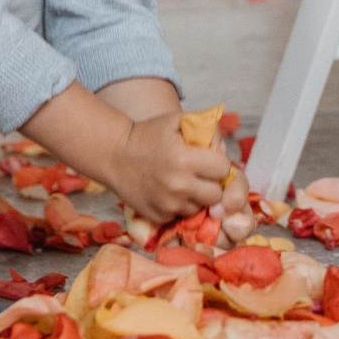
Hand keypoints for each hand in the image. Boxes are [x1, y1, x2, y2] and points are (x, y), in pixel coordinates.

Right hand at [106, 111, 229, 222]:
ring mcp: (168, 204)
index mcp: (184, 158)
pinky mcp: (159, 217)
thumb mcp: (177, 121)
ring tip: (182, 182)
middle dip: (211, 183)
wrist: (114, 154)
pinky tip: (168, 192)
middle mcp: (178, 185)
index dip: (217, 163)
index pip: (223, 168)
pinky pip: (181, 215)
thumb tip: (224, 150)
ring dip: (196, 197)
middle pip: (216, 194)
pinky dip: (179, 206)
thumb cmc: (148, 134)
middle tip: (199, 175)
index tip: (207, 159)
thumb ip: (207, 129)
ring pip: (200, 207)